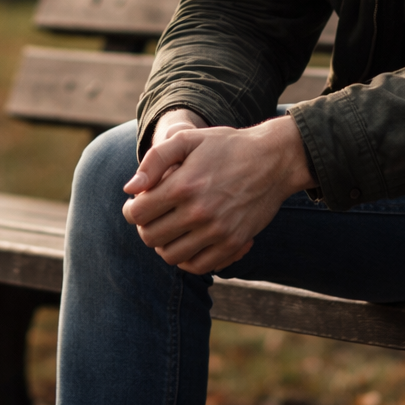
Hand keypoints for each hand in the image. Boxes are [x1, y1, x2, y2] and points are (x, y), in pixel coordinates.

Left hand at [121, 115, 315, 273]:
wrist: (273, 160)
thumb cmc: (227, 146)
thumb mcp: (189, 139)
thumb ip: (155, 160)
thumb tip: (130, 189)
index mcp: (183, 186)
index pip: (138, 214)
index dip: (131, 209)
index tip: (138, 204)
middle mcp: (199, 212)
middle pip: (150, 237)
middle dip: (146, 226)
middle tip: (156, 214)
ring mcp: (217, 231)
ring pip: (170, 256)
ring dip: (165, 243)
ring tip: (172, 227)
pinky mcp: (233, 243)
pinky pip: (198, 265)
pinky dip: (187, 258)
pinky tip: (190, 240)